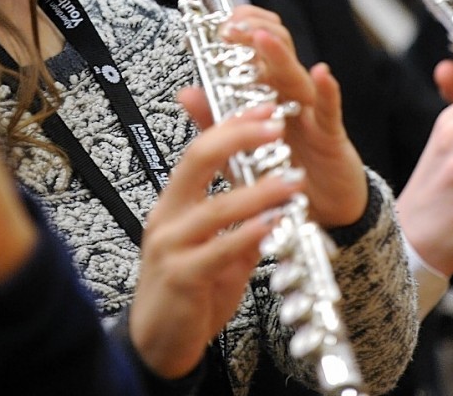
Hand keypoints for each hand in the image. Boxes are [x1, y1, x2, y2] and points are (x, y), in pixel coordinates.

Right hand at [129, 100, 303, 378]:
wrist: (159, 342)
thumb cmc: (188, 293)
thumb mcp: (215, 249)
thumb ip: (238, 223)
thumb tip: (269, 201)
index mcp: (174, 205)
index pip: (200, 151)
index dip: (232, 126)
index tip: (265, 109)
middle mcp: (167, 218)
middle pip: (196, 161)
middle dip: (238, 137)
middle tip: (276, 126)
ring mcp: (170, 247)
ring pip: (213, 207)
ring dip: (258, 191)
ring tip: (293, 181)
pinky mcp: (180, 277)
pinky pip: (216, 250)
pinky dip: (246, 234)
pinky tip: (270, 224)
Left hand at [217, 5, 368, 226]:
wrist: (320, 211)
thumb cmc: (281, 175)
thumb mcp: (239, 150)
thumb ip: (214, 120)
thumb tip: (185, 92)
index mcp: (266, 94)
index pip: (252, 51)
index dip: (235, 32)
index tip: (210, 25)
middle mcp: (288, 96)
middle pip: (276, 52)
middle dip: (253, 32)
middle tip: (230, 25)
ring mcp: (310, 114)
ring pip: (296, 76)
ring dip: (279, 56)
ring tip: (262, 38)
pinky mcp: (330, 137)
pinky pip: (329, 111)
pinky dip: (327, 92)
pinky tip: (322, 74)